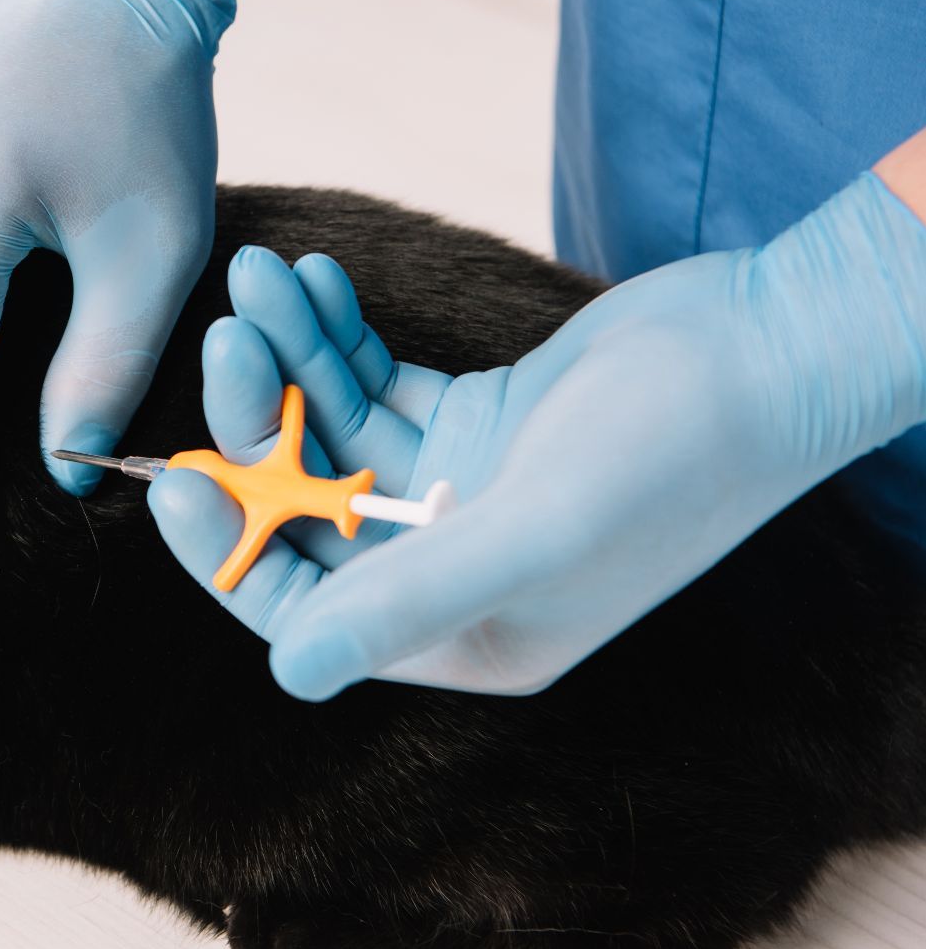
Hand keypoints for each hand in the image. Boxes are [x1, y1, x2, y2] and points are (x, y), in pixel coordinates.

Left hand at [149, 171, 925, 697]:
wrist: (777, 346)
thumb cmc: (675, 451)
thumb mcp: (534, 531)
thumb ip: (409, 600)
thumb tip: (286, 673)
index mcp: (465, 637)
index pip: (306, 614)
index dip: (230, 553)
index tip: (172, 479)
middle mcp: (451, 571)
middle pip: (308, 508)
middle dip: (259, 421)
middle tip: (229, 331)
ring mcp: (462, 493)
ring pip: (334, 430)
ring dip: (292, 357)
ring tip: (262, 275)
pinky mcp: (478, 422)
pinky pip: (378, 383)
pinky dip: (340, 335)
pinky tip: (310, 278)